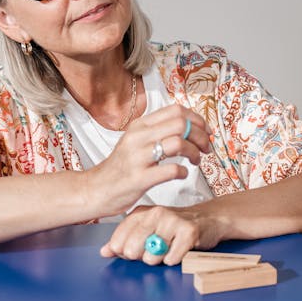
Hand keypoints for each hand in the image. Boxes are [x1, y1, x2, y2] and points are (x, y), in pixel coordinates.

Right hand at [85, 104, 210, 218]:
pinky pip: (171, 170)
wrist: (95, 189)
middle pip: (181, 124)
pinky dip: (183, 172)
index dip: (197, 119)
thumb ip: (157, 130)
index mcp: (140, 125)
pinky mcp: (139, 178)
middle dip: (200, 136)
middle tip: (205, 148)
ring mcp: (138, 157)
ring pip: (178, 144)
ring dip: (194, 152)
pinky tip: (182, 174)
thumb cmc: (121, 167)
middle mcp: (138, 137)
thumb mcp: (135, 140)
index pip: (176, 110)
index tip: (205, 131)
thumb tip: (188, 125)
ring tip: (196, 161)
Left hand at [100, 201, 224, 265]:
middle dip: (141, 258)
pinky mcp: (189, 231)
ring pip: (152, 256)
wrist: (209, 219)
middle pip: (133, 248)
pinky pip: (172, 258)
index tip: (130, 252)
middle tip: (152, 252)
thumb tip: (104, 251)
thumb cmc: (176, 227)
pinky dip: (174, 260)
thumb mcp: (148, 229)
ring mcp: (173, 221)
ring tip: (168, 250)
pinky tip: (180, 251)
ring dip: (159, 260)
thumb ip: (125, 240)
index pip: (119, 238)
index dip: (122, 251)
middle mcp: (156, 213)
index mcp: (142, 212)